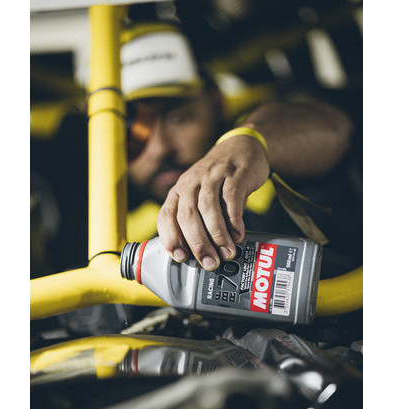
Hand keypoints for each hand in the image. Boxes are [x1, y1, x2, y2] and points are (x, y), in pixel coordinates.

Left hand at [157, 134, 269, 269]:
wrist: (242, 147)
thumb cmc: (218, 179)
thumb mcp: (200, 196)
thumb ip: (197, 220)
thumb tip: (198, 254)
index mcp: (178, 191)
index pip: (166, 216)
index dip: (171, 238)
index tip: (180, 257)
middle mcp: (191, 182)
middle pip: (188, 215)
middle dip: (198, 243)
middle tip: (209, 262)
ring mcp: (212, 176)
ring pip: (208, 208)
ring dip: (217, 234)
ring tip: (226, 253)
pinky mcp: (234, 174)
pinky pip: (231, 198)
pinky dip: (234, 219)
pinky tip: (238, 234)